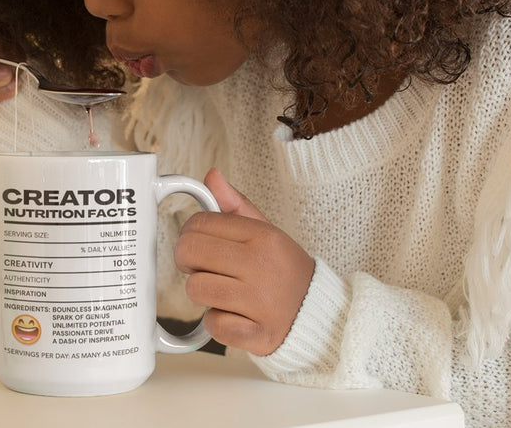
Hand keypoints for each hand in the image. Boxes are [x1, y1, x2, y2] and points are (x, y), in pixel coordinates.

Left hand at [175, 168, 314, 355]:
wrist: (322, 314)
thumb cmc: (285, 271)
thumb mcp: (267, 232)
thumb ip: (236, 205)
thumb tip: (212, 176)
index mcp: (263, 237)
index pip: (199, 224)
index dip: (190, 233)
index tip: (199, 244)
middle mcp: (261, 266)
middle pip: (189, 253)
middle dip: (188, 261)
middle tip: (204, 267)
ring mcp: (260, 302)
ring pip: (196, 289)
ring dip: (203, 293)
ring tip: (223, 291)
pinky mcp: (258, 334)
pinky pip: (213, 325)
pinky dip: (219, 323)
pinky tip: (235, 316)